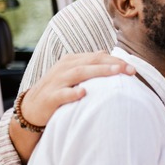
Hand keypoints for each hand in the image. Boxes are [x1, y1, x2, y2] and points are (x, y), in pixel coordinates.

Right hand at [20, 51, 134, 126]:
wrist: (30, 109)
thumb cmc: (58, 90)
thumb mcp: (73, 75)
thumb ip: (90, 66)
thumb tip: (110, 56)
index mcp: (72, 61)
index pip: (97, 56)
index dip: (116, 60)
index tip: (134, 68)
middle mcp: (65, 68)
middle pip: (91, 61)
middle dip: (112, 64)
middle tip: (130, 70)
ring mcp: (56, 82)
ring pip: (79, 72)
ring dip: (98, 72)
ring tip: (115, 72)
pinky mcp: (49, 98)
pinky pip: (62, 94)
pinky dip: (73, 92)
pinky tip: (84, 93)